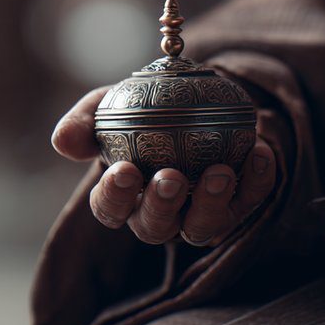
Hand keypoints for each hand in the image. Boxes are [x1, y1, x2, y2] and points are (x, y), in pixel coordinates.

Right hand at [52, 86, 276, 245]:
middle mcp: (160, 215)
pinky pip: (250, 201)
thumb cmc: (142, 107)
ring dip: (212, 202)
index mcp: (123, 196)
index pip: (109, 209)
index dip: (114, 197)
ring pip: (202, 228)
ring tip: (220, 171)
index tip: (124, 170)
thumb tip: (63, 141)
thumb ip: (85, 122)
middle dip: (162, 206)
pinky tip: (261, 151)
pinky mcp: (239, 205)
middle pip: (155, 228)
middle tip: (171, 177)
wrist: (192, 96)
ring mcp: (199, 215)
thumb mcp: (109, 105)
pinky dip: (258, 180)